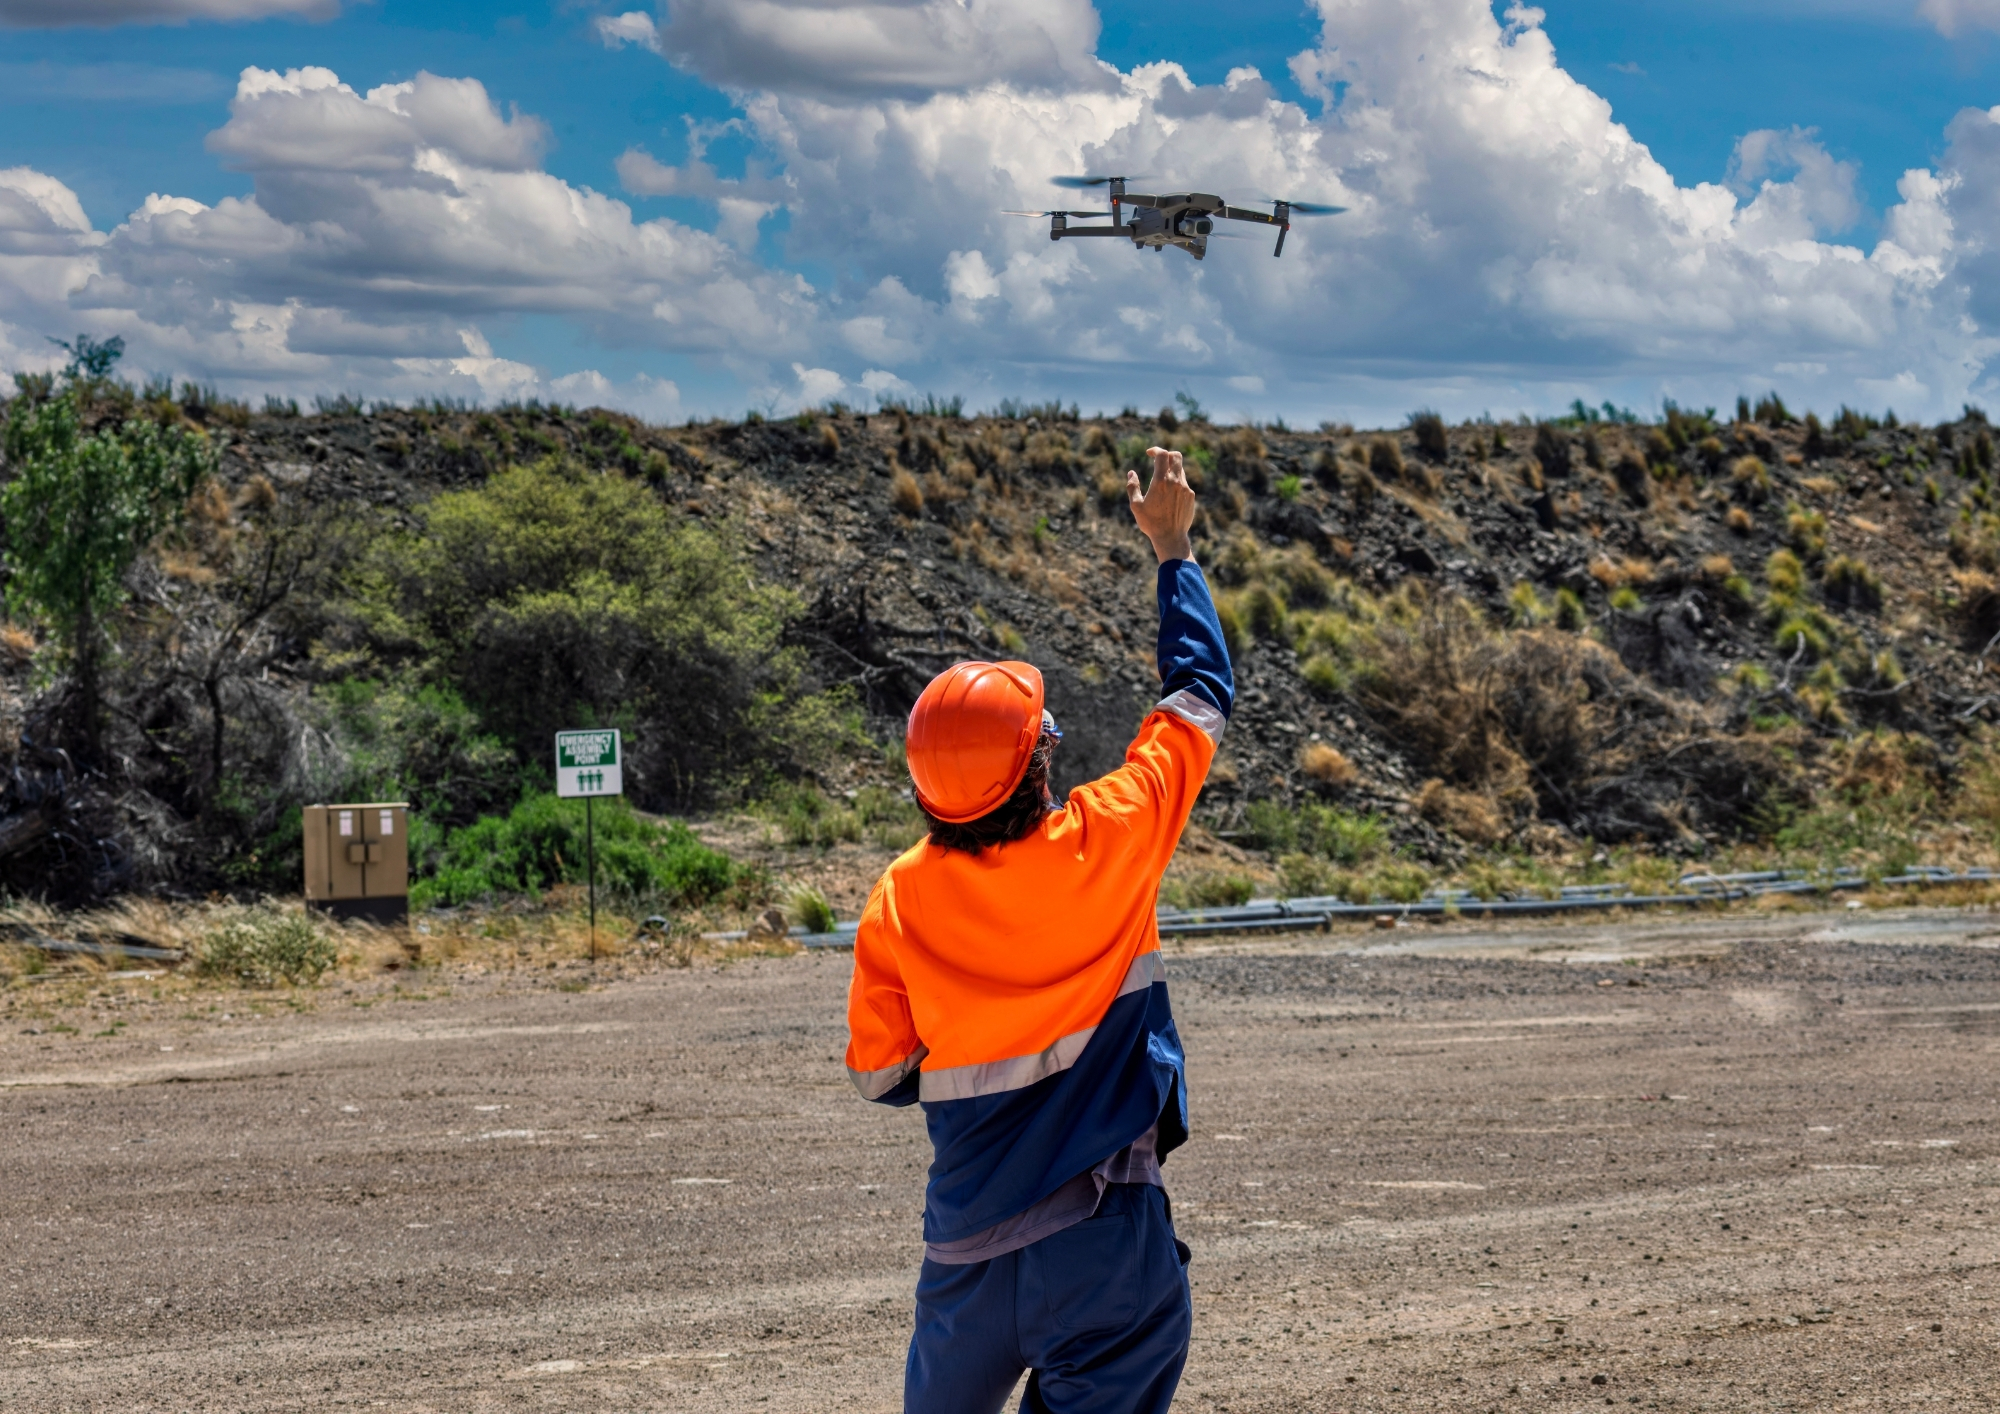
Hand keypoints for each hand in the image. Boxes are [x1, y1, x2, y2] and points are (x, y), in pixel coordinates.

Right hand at [1126, 447, 1196, 563]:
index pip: (1162, 455)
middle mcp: (1175, 482)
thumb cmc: (1151, 523)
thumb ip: (1132, 487)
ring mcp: (1185, 488)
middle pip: (1176, 456)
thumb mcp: (1136, 506)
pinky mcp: (1191, 496)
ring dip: (1171, 469)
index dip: (1155, 450)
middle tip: (1158, 461)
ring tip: (1161, 481)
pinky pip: (1184, 483)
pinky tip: (1168, 496)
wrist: (1171, 537)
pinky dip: (1176, 482)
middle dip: (1167, 455)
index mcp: (1160, 482)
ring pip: (1180, 470)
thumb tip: (1131, 473)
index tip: (1149, 453)